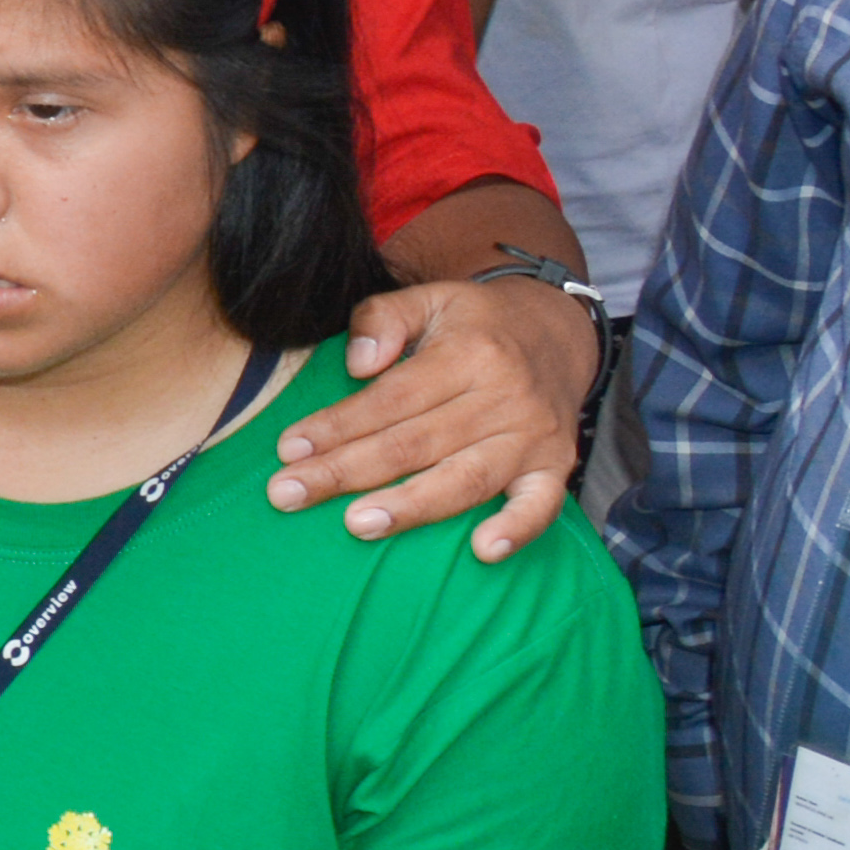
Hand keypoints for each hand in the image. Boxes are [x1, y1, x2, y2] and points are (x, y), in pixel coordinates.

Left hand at [267, 275, 589, 559]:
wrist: (560, 332)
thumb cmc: (477, 324)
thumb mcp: (429, 299)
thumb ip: (383, 318)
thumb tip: (357, 364)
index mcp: (467, 354)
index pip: (392, 398)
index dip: (339, 425)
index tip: (289, 449)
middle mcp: (503, 397)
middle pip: (415, 443)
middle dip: (347, 471)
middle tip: (289, 494)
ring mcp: (532, 435)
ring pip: (466, 478)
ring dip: (412, 506)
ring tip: (359, 526)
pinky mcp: (557, 465)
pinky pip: (542, 502)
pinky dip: (518, 528)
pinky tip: (484, 551)